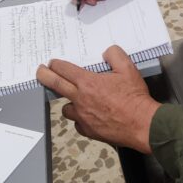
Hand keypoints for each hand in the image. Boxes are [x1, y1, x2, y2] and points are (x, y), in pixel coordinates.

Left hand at [36, 46, 159, 153]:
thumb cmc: (134, 98)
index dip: (55, 65)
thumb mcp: (128, 69)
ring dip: (68, 102)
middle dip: (44, 77)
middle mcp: (81, 99)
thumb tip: (106, 52)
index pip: (64, 70)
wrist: (142, 124)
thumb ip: (114, 55)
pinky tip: (89, 116)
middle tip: (40, 72)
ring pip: (66, 108)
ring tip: (75, 99)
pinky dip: (81, 119)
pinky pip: (78, 123)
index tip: (51, 63)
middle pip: (56, 85)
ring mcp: (83, 117)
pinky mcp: (88, 130)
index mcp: (88, 83)